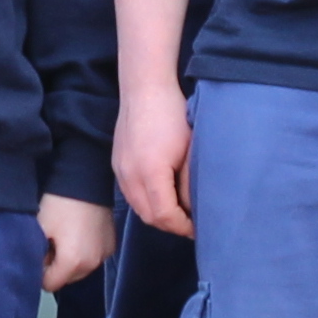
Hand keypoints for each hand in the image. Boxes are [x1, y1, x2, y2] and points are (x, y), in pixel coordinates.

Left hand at [36, 193, 111, 291]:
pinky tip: (77, 233)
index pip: (50, 284)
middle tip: (49, 243)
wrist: (85, 178)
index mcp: (73, 263)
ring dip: (70, 260)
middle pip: (67, 279)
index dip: (39, 272)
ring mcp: (105, 254)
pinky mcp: (111, 244)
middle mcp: (93, 264)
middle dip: (56, 267)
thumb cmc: (58, 204)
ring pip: (81, 269)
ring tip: (63, 237)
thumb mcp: (39, 229)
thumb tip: (36, 266)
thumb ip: (35, 255)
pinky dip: (84, 251)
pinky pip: (92, 257)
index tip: (37, 255)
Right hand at [113, 84, 192, 238]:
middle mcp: (130, 177)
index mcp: (150, 173)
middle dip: (171, 225)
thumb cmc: (173, 115)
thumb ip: (190, 183)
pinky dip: (146, 203)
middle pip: (149, 218)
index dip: (184, 227)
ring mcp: (120, 171)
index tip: (199, 228)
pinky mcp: (117, 165)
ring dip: (158, 215)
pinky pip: (131, 195)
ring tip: (178, 212)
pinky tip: (161, 196)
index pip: (165, 216)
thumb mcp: (190, 150)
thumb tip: (195, 208)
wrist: (145, 90)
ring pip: (138, 208)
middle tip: (191, 224)